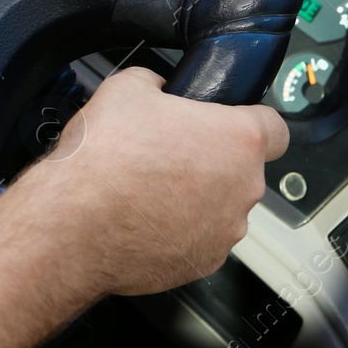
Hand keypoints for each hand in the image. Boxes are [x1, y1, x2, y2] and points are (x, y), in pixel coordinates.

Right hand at [21, 67, 287, 297]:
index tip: (226, 123)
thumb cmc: (102, 160)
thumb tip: (156, 89)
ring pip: (220, 207)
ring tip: (147, 188)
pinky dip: (176, 231)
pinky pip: (197, 240)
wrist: (72, 224)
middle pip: (242, 170)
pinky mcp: (201, 264)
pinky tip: (140, 218)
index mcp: (237, 141)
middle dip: (211, 161)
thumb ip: (156, 84)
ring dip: (195, 198)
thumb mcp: (125, 88)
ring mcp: (224, 232)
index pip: (276, 128)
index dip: (249, 121)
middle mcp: (242, 190)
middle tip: (168, 152)